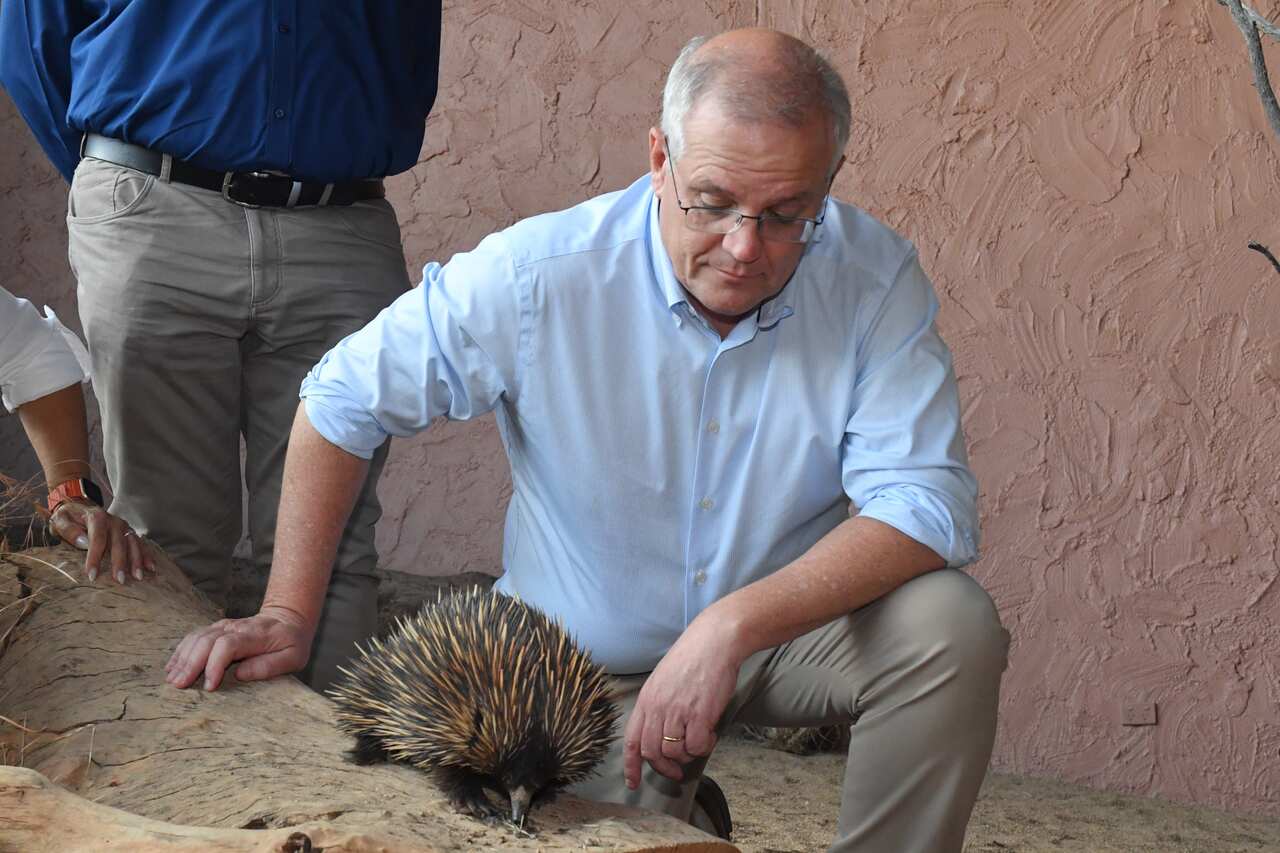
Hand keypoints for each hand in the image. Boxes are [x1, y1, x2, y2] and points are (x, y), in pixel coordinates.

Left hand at [50, 499, 154, 582]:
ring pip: (133, 544)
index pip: (98, 539)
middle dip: (120, 562)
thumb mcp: (60, 520)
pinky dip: (146, 556)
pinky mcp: (129, 533)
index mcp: (97, 517)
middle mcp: (114, 521)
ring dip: (136, 560)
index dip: (96, 558)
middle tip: (119, 580)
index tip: (92, 575)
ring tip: (137, 577)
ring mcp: (124, 527)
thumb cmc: (69, 518)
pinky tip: (150, 568)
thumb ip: (69, 530)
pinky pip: (140, 544)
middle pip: (119, 543)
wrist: (79, 508)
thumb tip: (83, 542)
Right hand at [164, 606, 313, 690]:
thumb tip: (240, 674)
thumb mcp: (293, 657)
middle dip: (191, 664)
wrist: (288, 619)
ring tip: (173, 680)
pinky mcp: (216, 628)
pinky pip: (194, 637)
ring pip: (197, 637)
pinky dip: (181, 651)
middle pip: (206, 641)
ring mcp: (224, 626)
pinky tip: (173, 667)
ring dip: (183, 658)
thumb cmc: (291, 642)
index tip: (209, 687)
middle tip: (180, 686)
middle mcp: (235, 628)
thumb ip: (269, 666)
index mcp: (255, 635)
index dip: (215, 665)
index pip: (227, 645)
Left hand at [623, 615, 743, 788]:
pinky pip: (697, 747)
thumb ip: (659, 705)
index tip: (633, 783)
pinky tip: (710, 735)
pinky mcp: (699, 714)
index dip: (631, 765)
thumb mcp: (664, 679)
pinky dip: (704, 747)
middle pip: (652, 753)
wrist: (715, 641)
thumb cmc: (693, 658)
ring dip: (687, 754)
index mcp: (646, 699)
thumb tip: (663, 733)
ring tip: (699, 740)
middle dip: (665, 768)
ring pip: (674, 752)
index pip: (632, 740)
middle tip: (677, 772)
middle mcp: (657, 707)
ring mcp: (677, 711)